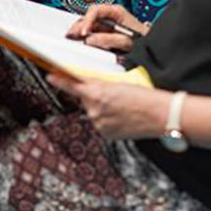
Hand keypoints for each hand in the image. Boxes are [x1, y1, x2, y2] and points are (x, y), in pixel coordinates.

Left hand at [46, 73, 169, 140]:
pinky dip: (109, 120)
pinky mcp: (106, 134)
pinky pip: (102, 124)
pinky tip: (123, 117)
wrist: (160, 114)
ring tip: (123, 107)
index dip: (59, 80)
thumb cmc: (145, 96)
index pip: (71, 85)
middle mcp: (94, 109)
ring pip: (94, 112)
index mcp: (97, 92)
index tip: (50, 76)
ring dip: (103, 109)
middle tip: (113, 95)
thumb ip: (101, 85)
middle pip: (86, 99)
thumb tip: (91, 86)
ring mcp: (99, 123)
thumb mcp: (121, 83)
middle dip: (94, 96)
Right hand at [66, 4, 148, 52]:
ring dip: (80, 32)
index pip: (95, 10)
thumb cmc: (144, 39)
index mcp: (116, 11)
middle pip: (89, 17)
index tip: (83, 32)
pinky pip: (92, 33)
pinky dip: (85, 37)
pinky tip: (81, 41)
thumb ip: (109, 39)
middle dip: (79, 26)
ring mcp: (107, 25)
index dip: (87, 21)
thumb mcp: (128, 40)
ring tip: (72, 39)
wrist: (152, 47)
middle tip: (70, 36)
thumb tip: (90, 39)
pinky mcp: (105, 34)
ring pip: (88, 26)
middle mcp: (110, 16)